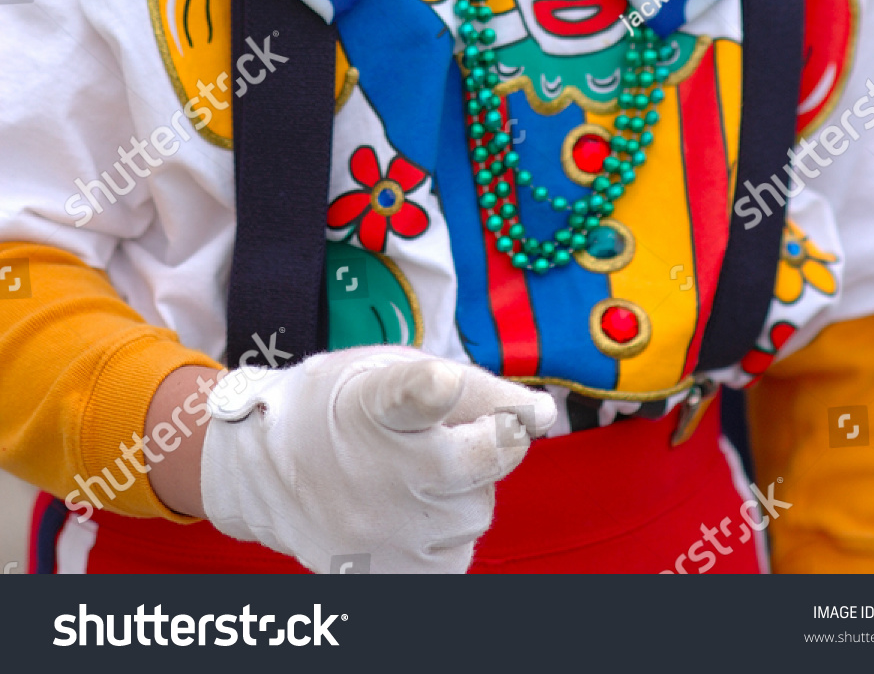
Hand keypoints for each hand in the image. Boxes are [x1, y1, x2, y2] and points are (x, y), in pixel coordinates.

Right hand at [200, 346, 555, 573]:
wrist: (261, 469)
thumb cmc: (339, 407)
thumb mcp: (388, 368)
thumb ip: (468, 384)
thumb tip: (542, 414)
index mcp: (371, 401)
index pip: (405, 396)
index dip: (430, 389)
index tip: (441, 384)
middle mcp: (374, 470)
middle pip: (479, 458)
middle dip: (497, 440)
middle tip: (479, 432)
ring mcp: (376, 531)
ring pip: (476, 513)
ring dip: (469, 490)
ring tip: (426, 474)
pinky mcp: (379, 574)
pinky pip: (455, 558)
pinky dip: (450, 533)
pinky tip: (420, 511)